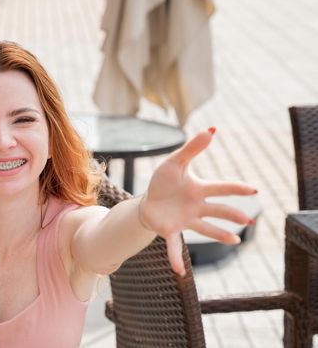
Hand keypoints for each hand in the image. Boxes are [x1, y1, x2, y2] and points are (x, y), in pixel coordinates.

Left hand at [140, 127, 256, 275]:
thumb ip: (191, 148)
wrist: (147, 201)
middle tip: (247, 220)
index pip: (220, 188)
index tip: (253, 191)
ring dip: (219, 235)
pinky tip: (180, 272)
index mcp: (199, 190)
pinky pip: (175, 246)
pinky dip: (176, 258)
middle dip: (231, 214)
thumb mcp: (174, 163)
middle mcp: (196, 207)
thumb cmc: (164, 183)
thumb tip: (211, 129)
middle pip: (217, 210)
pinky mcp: (170, 231)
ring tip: (234, 240)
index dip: (236, 189)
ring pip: (205, 229)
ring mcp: (185, 221)